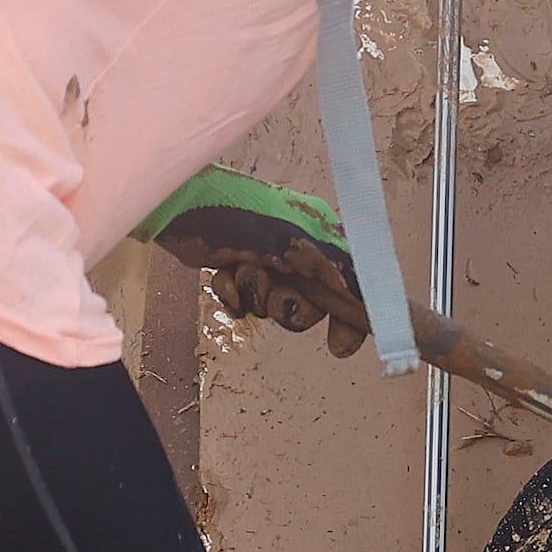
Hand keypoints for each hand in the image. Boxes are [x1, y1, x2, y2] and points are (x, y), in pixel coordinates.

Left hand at [141, 167, 367, 357]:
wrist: (180, 205)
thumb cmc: (240, 214)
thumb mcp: (298, 245)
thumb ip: (338, 275)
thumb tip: (372, 304)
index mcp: (320, 239)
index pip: (349, 285)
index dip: (348, 318)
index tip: (338, 346)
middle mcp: (297, 251)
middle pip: (310, 304)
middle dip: (290, 306)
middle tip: (276, 295)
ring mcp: (265, 260)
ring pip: (273, 306)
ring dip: (256, 296)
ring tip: (242, 269)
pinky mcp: (234, 267)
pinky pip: (242, 302)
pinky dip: (232, 294)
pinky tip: (223, 276)